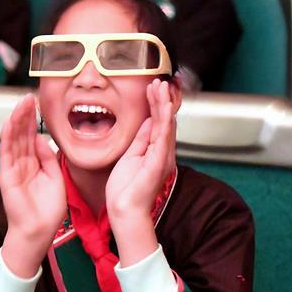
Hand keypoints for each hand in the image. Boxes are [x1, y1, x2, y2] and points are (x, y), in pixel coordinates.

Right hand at [0, 94, 65, 276]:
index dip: (34, 121)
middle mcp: (21, 164)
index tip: (38, 103)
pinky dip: (7, 137)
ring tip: (21, 103)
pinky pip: (6, 153)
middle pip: (22, 134)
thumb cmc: (47, 210)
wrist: (38, 232)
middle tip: (29, 96)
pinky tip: (9, 122)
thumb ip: (48, 158)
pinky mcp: (7, 176)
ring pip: (14, 140)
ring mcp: (13, 169)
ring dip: (17, 121)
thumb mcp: (55, 178)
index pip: (32, 137)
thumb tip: (43, 138)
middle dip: (25, 115)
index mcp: (33, 164)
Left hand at [105, 80, 175, 261]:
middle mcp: (162, 152)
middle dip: (161, 100)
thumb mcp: (130, 157)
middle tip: (158, 81)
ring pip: (166, 124)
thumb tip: (145, 122)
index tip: (151, 88)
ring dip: (163, 104)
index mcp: (154, 151)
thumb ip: (139, 140)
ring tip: (160, 86)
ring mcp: (162, 156)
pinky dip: (163, 119)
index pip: (157, 123)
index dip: (155, 105)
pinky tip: (163, 106)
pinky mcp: (159, 161)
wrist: (124, 210)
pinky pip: (163, 136)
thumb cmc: (125, 189)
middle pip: (164, 120)